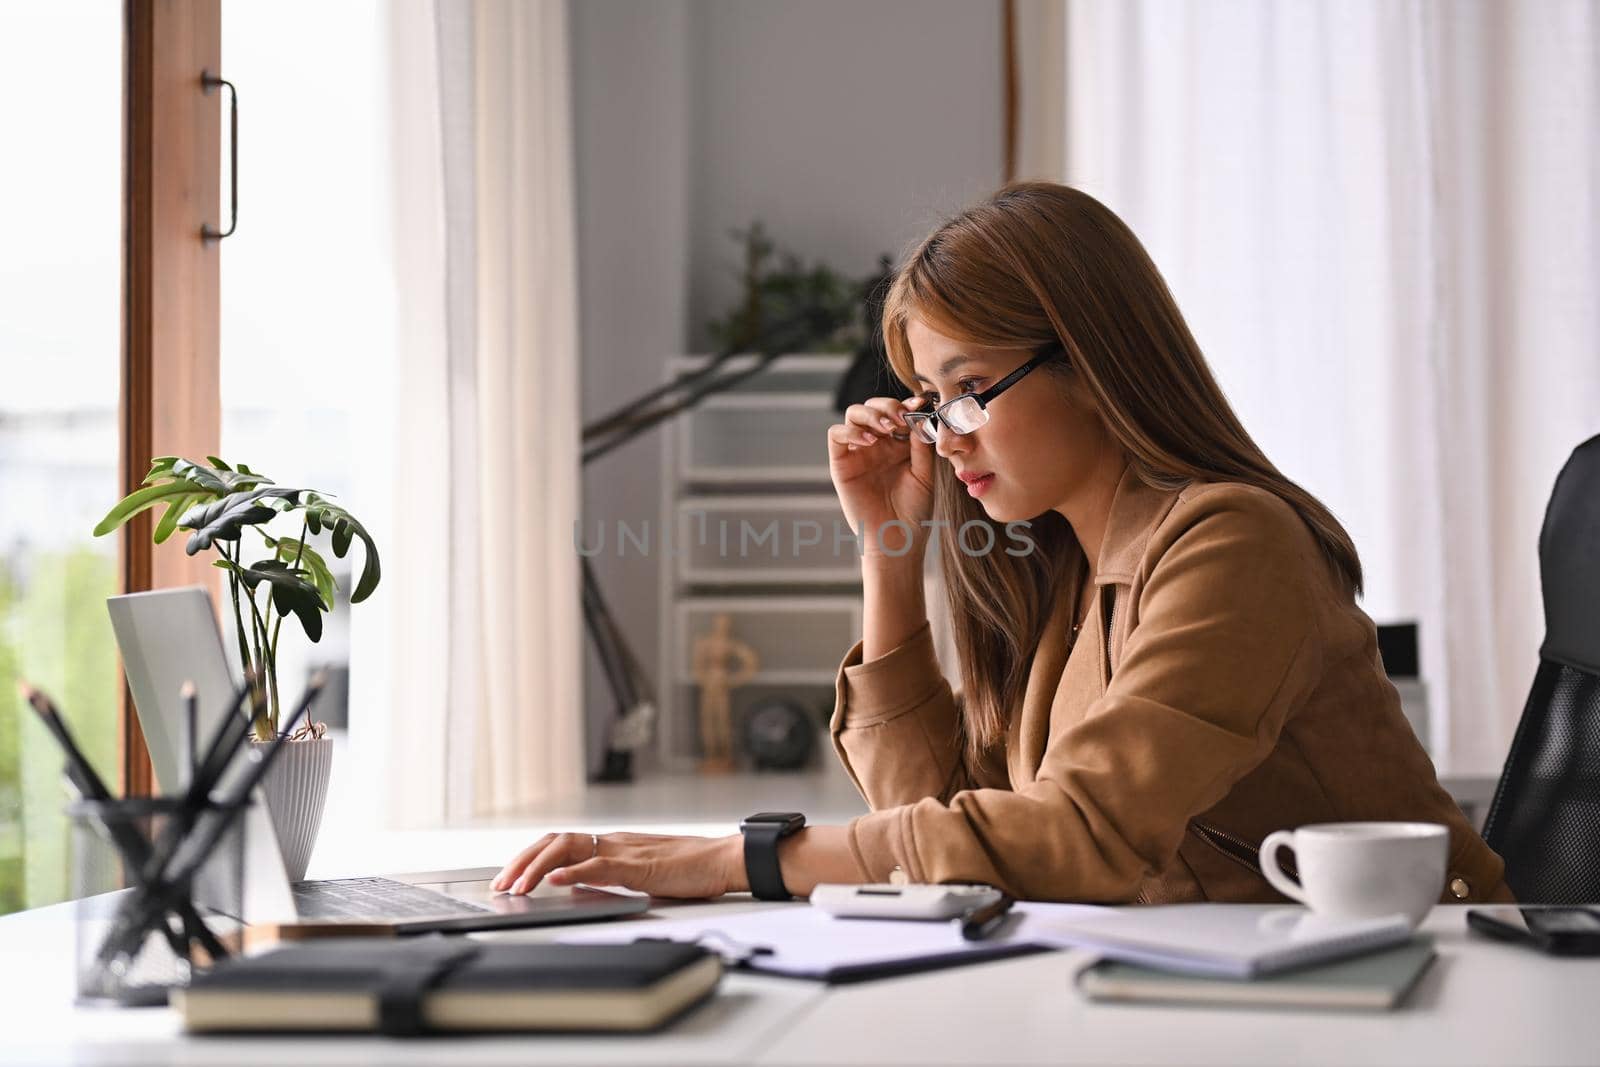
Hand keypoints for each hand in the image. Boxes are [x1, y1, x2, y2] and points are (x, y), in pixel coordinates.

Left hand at [491, 831, 747, 898]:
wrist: (723, 859)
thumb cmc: (690, 869)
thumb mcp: (640, 874)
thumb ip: (610, 878)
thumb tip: (577, 889)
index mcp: (612, 844)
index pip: (559, 843)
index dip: (529, 857)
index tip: (508, 876)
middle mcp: (613, 841)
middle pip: (554, 841)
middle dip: (521, 862)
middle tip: (500, 884)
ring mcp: (625, 851)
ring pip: (568, 849)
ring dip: (537, 866)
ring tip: (516, 885)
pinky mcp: (640, 866)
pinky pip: (600, 865)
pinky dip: (573, 872)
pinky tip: (555, 882)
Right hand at [826, 395, 935, 556]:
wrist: (896, 538)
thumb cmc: (914, 510)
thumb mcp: (924, 474)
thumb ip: (920, 445)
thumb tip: (920, 416)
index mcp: (899, 443)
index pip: (898, 413)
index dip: (907, 404)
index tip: (920, 404)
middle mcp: (877, 444)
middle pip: (874, 407)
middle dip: (887, 406)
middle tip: (900, 418)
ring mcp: (858, 452)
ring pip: (854, 414)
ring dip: (870, 414)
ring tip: (886, 429)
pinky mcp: (841, 463)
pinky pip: (836, 435)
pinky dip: (850, 431)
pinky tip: (869, 441)